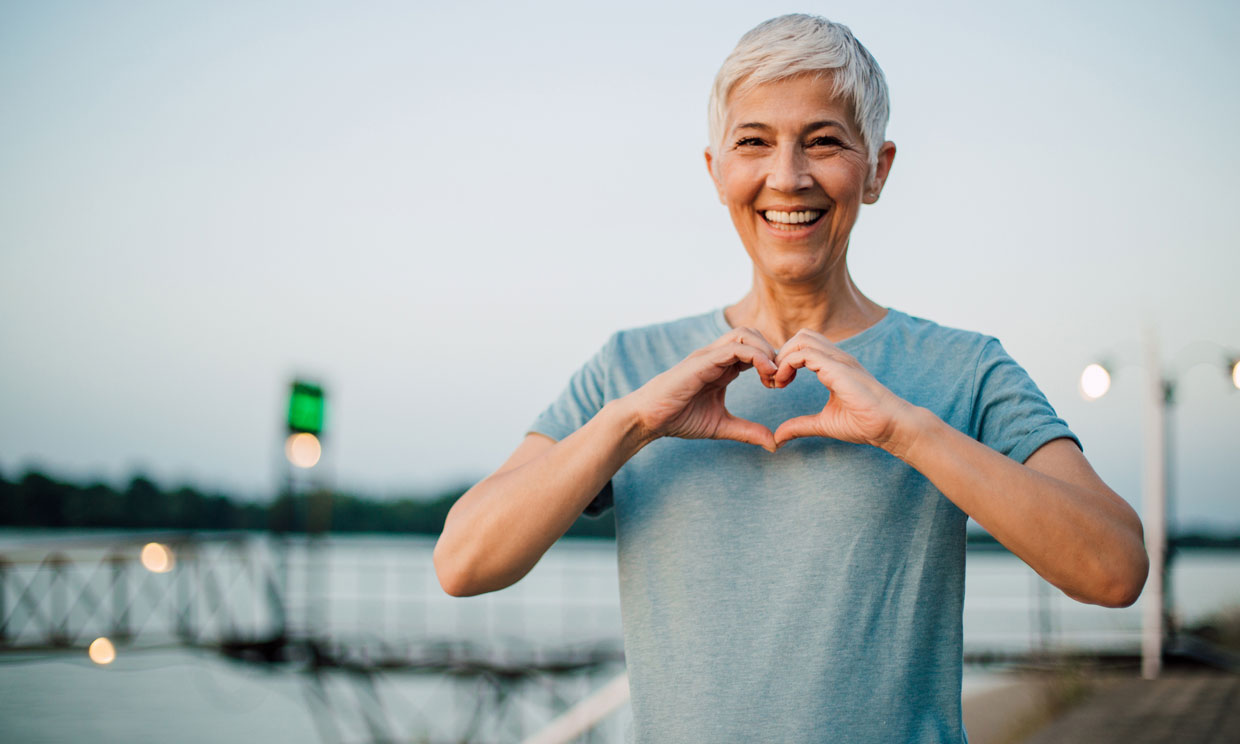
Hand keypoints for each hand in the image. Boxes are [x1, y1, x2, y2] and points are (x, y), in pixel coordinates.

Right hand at [628, 327, 778, 450]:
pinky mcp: (702, 361)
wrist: (649, 418)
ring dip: (766, 350)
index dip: (772, 362)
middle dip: (773, 352)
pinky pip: (735, 347)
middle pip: (753, 334)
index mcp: (723, 367)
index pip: (754, 349)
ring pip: (746, 333)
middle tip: (780, 378)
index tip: (780, 384)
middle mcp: (717, 356)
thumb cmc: (678, 418)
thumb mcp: (721, 426)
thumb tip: (774, 443)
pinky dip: (756, 356)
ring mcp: (709, 356)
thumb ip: (747, 431)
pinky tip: (765, 374)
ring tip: (773, 375)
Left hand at [771, 329, 917, 451]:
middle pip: (801, 336)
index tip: (776, 384)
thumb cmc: (864, 424)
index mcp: (834, 366)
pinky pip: (804, 353)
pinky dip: (787, 364)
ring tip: (777, 381)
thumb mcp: (823, 424)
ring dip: (782, 357)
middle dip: (780, 354)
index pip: (804, 347)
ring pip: (801, 339)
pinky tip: (783, 383)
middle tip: (773, 380)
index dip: (784, 361)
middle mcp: (836, 358)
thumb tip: (778, 438)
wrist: (890, 426)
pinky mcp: (838, 368)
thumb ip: (800, 426)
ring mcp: (839, 360)